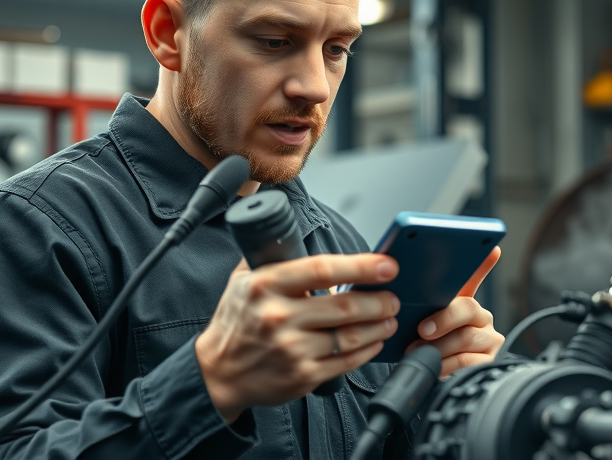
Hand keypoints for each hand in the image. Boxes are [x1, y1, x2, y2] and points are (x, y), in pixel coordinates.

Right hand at [195, 254, 400, 421]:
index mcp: (265, 285)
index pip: (321, 269)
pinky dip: (367, 351)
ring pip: (350, 336)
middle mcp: (278, 317)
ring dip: (379, 326)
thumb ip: (272, 257)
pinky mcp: (302, 376)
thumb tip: (299, 234)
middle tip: (393, 296)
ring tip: (390, 317)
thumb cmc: (236, 322)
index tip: (386, 265)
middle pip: (344, 306)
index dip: (360, 266)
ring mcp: (291, 349)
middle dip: (378, 300)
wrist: (218, 372)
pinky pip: (345, 362)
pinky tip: (375, 341)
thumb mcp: (243, 281)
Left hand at [407, 246, 503, 377]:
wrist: (434, 383)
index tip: (491, 248)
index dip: (483, 262)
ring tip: (417, 352)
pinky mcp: (490, 360)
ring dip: (437, 347)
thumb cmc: (423, 349)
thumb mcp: (416, 326)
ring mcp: (488, 338)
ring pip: (465, 337)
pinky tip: (435, 367)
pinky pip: (467, 360)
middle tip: (422, 330)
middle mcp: (480, 317)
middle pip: (468, 308)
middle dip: (443, 319)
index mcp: (461, 302)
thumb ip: (416, 309)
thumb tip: (396, 293)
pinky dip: (446, 365)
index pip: (474, 277)